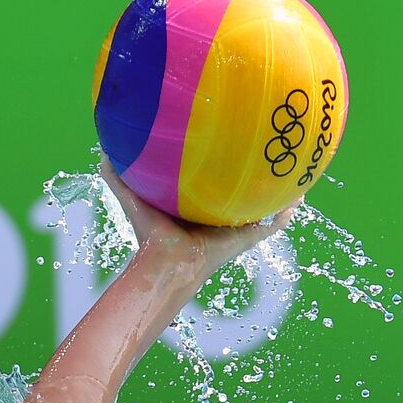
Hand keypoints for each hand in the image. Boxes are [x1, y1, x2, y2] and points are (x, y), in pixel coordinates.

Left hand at [99, 156, 299, 280]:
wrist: (167, 264)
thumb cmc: (149, 236)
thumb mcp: (133, 200)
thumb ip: (117, 178)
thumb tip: (102, 151)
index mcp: (196, 205)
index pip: (211, 180)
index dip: (220, 162)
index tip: (229, 138)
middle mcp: (218, 214)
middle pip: (240, 190)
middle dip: (254, 171)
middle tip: (269, 146)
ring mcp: (235, 226)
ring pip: (262, 205)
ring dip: (278, 189)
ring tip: (296, 167)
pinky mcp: (245, 238)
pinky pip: (271, 224)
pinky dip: (286, 212)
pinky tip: (300, 196)